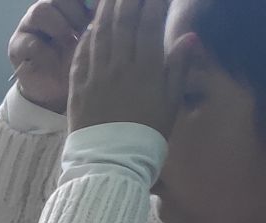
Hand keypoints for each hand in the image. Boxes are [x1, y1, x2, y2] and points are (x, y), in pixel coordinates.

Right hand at [11, 0, 92, 111]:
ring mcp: (29, 26)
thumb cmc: (80, 60)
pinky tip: (55, 62)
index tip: (98, 10)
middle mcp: (47, 9)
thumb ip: (101, 20)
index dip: (86, 1)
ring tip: (70, 43)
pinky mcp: (16, 47)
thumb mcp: (96, 38)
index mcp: (68, 5)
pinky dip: (46, 52)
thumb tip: (121, 5)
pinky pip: (30, 41)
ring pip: (41, 11)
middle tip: (86, 29)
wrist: (57, 89)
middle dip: (75, 12)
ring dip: (59, 27)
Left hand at [67, 0, 184, 133]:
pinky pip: (81, 56)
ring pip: (99, 35)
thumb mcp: (171, 103)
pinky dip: (86, 38)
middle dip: (127, 1)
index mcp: (146, 70)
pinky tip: (91, 26)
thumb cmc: (147, 135)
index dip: (153, 4)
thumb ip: (178, 68)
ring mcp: (96, 77)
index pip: (149, 25)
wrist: (111, 163)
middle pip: (122, 23)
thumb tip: (188, 37)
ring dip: (105, 11)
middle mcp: (119, 68)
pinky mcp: (77, 88)